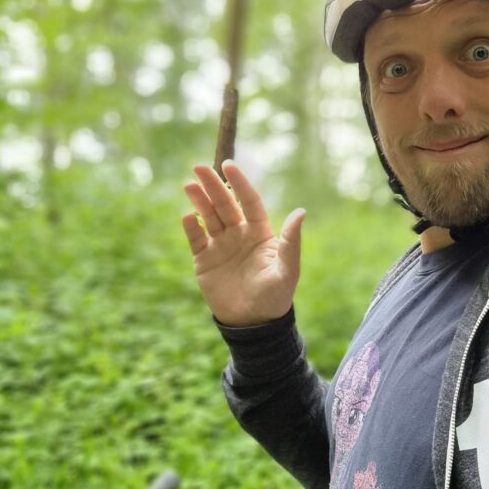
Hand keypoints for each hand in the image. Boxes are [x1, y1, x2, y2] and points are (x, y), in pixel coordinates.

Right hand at [181, 161, 304, 326]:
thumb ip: (291, 240)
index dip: (239, 183)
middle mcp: (238, 234)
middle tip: (198, 166)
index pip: (247, 201)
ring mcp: (220, 245)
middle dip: (212, 185)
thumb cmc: (275, 296)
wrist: (254, 323)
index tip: (229, 165)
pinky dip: (191, 227)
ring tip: (189, 184)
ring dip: (199, 200)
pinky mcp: (204, 260)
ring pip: (207, 216)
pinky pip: (196, 239)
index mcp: (259, 232)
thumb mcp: (287, 268)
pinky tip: (187, 216)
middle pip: (224, 204)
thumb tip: (301, 211)